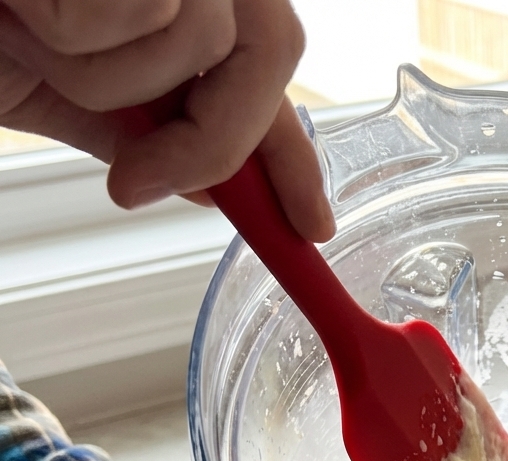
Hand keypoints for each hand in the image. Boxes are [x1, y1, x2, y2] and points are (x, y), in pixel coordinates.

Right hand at [0, 0, 333, 241]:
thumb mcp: (64, 90)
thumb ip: (150, 132)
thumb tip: (218, 186)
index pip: (271, 71)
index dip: (296, 155)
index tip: (311, 225)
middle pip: (273, 48)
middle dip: (212, 135)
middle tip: (138, 177)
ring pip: (200, 35)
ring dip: (108, 76)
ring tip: (32, 34)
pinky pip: (139, 11)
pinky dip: (72, 36)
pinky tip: (23, 7)